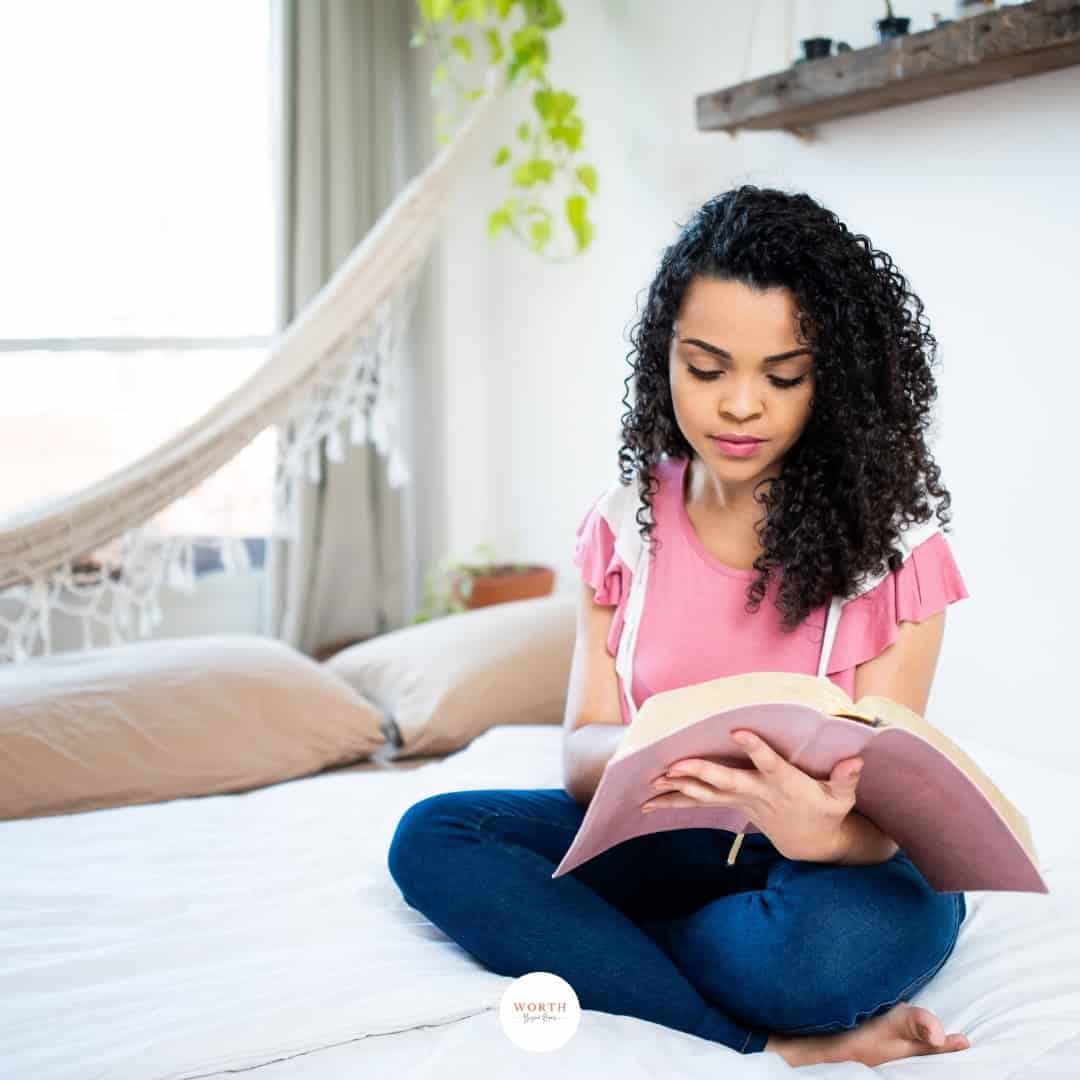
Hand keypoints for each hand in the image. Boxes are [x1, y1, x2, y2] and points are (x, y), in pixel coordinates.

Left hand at [640, 730, 864, 862]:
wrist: (812, 843)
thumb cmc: (827, 810)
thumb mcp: (842, 798)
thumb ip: (846, 779)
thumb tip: (857, 760)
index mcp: (785, 784)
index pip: (770, 763)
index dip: (756, 749)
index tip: (739, 731)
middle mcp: (758, 793)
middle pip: (727, 781)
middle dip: (700, 774)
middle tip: (673, 767)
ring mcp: (742, 801)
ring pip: (706, 795)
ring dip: (679, 790)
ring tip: (652, 782)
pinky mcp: (732, 804)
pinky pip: (699, 803)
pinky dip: (675, 801)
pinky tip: (649, 801)